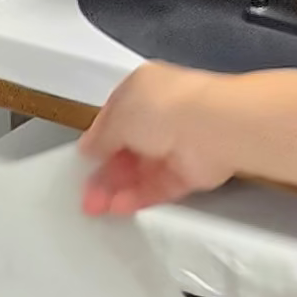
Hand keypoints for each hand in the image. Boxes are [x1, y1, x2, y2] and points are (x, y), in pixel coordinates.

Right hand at [79, 64, 246, 215]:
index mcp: (143, 90)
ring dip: (118, 189)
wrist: (212, 127)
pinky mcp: (192, 171)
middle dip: (104, 173)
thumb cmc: (171, 105)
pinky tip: (121, 206)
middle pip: (127, 150)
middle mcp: (163, 115)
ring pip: (141, 172)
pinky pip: (160, 187)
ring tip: (98, 206)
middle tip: (87, 192)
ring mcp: (179, 143)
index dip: (97, 143)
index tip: (84, 162)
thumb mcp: (116, 116)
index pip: (114, 119)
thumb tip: (90, 146)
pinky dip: (140, 197)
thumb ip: (100, 135)